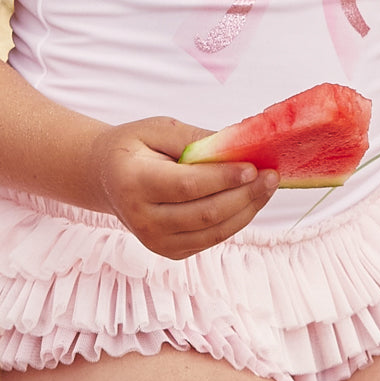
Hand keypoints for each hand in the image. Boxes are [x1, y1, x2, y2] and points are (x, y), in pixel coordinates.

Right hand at [91, 116, 277, 259]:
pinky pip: (210, 239)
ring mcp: (155, 241)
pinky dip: (235, 221)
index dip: (223, 178)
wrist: (108, 177)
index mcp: (134, 182)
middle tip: (271, 175)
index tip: (253, 166)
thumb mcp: (158, 129)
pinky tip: (251, 200)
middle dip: (244, 195)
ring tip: (268, 186)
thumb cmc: (135, 147)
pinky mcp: (169, 251)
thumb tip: (237, 145)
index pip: (186, 186)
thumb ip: (195, 139)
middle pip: (204, 213)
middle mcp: (142, 219)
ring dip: (246, 210)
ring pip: (212, 231)